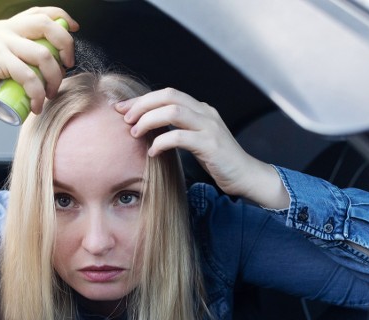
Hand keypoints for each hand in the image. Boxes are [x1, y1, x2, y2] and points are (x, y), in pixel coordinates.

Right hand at [0, 7, 77, 142]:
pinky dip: (37, 93)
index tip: (74, 30)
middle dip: (65, 45)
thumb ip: (22, 56)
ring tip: (48, 95)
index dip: (61, 18)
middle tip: (66, 67)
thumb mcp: (4, 63)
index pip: (39, 13)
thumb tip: (54, 61)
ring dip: (53, 78)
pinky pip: (29, 75)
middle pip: (46, 25)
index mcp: (5, 27)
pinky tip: (35, 105)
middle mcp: (2, 29)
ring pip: (43, 55)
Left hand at [115, 88, 288, 208]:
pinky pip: (180, 137)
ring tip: (134, 133)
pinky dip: (161, 142)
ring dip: (149, 120)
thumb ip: (178, 128)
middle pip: (168, 96)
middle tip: (125, 119)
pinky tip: (152, 152)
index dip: (142, 99)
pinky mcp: (211, 145)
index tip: (122, 109)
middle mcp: (205, 112)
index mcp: (200, 109)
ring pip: (173, 111)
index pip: (167, 94)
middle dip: (142, 105)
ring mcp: (210, 127)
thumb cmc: (218, 160)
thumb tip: (148, 126)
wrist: (246, 176)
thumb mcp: (196, 139)